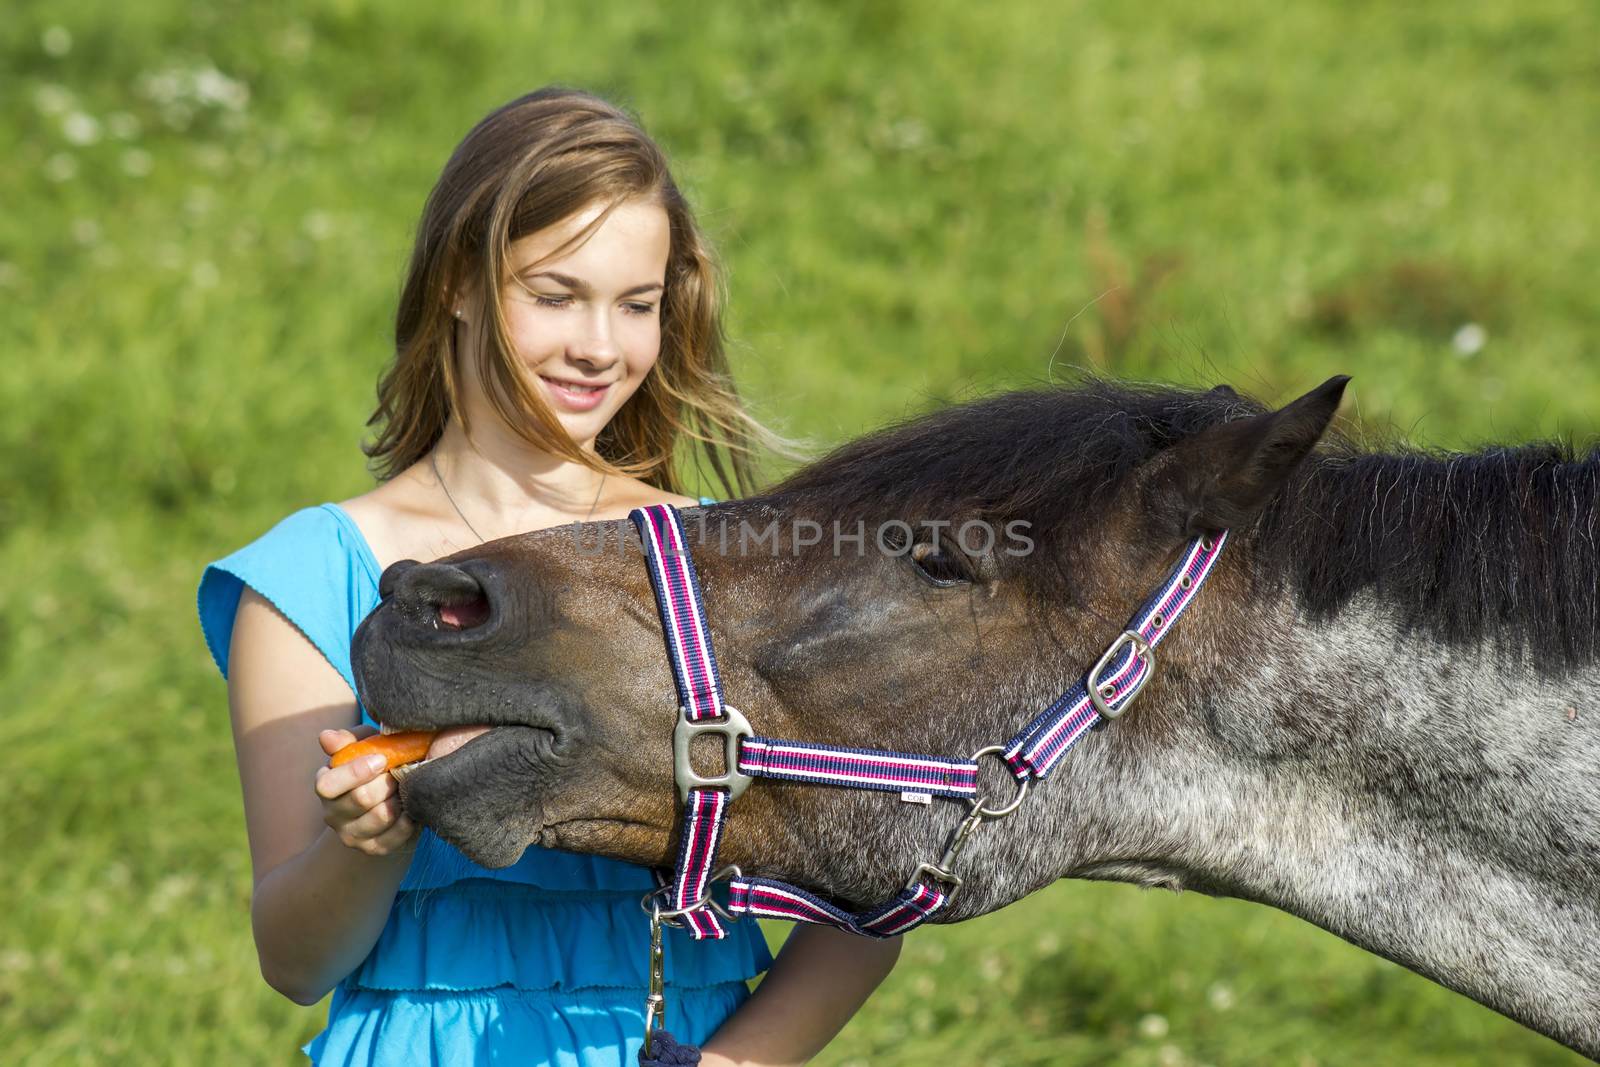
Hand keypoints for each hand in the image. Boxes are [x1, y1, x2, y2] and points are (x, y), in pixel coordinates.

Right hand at [314, 726, 419, 855]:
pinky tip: (412, 807)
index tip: (382, 759)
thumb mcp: (364, 747)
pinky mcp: (374, 848)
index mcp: (326, 785)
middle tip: (401, 772)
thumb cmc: (376, 766)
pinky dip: (409, 818)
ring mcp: (352, 835)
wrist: (390, 802)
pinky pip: (397, 835)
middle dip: (387, 782)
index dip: (355, 771)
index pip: (327, 785)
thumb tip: (327, 737)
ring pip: (381, 816)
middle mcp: (332, 814)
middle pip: (361, 799)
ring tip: (406, 787)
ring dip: (400, 798)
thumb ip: (349, 741)